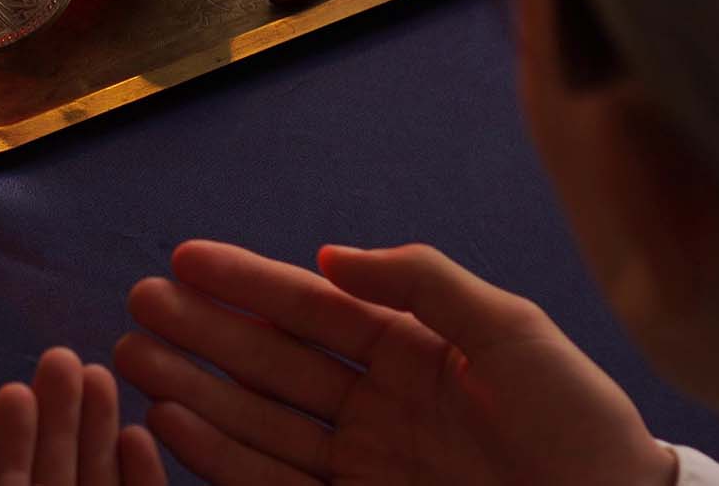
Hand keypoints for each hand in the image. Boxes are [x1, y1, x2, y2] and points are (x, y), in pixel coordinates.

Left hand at [0, 346, 167, 485]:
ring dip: (98, 434)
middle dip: (57, 419)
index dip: (4, 444)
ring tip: (98, 375)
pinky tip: (138, 435)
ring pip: (98, 485)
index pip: (3, 485)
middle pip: (53, 476)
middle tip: (60, 358)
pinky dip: (144, 479)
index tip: (14, 392)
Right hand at [113, 241, 676, 485]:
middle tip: (139, 305)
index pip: (313, 309)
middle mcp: (377, 404)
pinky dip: (223, 458)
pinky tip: (176, 426)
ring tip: (137, 362)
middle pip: (272, 362)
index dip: (248, 282)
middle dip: (204, 333)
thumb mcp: (511, 332)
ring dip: (197, 391)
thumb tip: (327, 256)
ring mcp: (365, 463)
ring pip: (262, 421)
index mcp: (412, 349)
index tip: (186, 258)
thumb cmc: (581, 421)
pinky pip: (277, 483)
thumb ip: (422, 284)